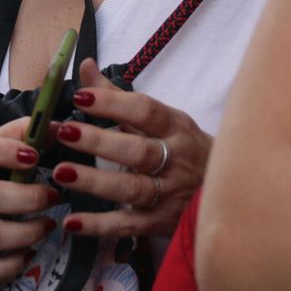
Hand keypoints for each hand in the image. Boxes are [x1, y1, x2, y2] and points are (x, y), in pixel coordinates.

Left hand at [47, 59, 211, 238]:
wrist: (230, 190)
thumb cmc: (181, 147)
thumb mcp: (159, 119)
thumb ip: (116, 95)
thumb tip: (84, 65)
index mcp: (175, 127)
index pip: (145, 111)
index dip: (112, 104)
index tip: (79, 97)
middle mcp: (177, 160)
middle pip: (138, 151)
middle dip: (99, 142)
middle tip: (64, 133)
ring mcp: (171, 194)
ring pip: (132, 189)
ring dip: (95, 182)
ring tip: (60, 172)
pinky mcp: (162, 224)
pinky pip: (129, 225)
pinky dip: (100, 226)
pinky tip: (71, 221)